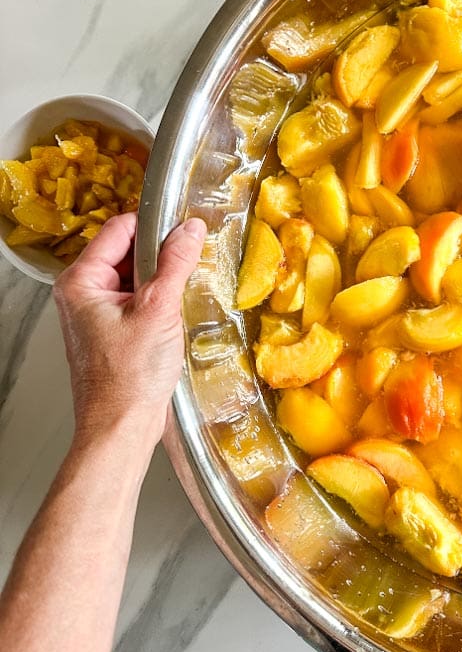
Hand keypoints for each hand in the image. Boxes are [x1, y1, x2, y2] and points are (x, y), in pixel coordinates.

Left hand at [53, 212, 205, 453]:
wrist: (121, 427)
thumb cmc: (130, 376)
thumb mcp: (159, 310)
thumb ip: (175, 263)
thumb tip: (191, 228)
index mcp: (80, 281)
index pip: (119, 229)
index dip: (153, 225)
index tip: (185, 228)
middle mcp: (82, 292)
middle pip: (127, 251)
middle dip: (160, 254)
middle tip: (190, 263)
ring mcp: (95, 312)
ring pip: (135, 275)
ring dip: (161, 278)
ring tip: (183, 290)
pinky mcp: (111, 329)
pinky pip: (137, 299)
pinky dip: (158, 299)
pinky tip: (175, 311)